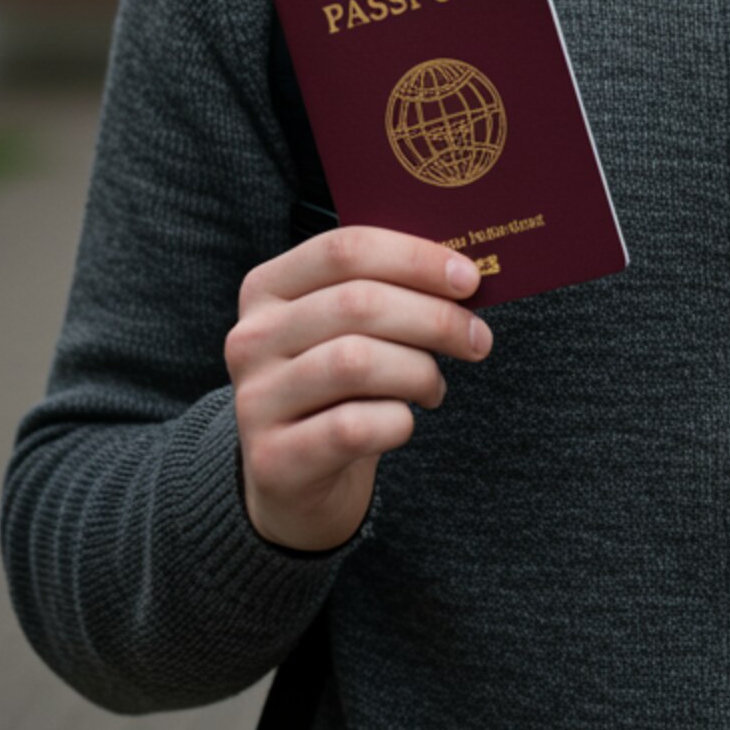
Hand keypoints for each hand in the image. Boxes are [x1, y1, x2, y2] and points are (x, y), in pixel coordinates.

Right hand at [226, 226, 492, 551]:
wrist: (293, 479)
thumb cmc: (337, 388)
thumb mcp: (348, 330)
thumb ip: (389, 292)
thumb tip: (464, 276)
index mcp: (268, 287)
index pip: (345, 249)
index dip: (415, 258)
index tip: (469, 279)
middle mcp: (251, 338)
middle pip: (357, 303)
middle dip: (434, 318)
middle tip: (478, 339)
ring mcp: (255, 400)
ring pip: (356, 362)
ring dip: (419, 371)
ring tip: (434, 387)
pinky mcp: (273, 459)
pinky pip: (353, 427)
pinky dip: (397, 421)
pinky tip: (404, 422)